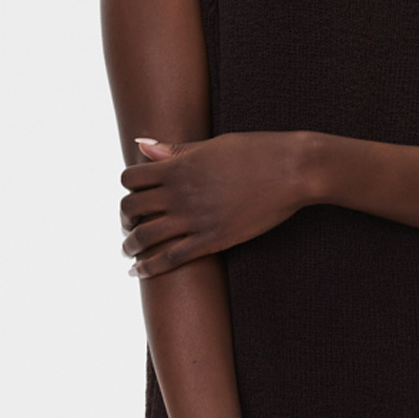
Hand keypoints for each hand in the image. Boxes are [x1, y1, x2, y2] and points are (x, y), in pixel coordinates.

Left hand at [121, 133, 314, 276]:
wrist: (292, 170)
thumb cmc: (257, 151)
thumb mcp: (212, 145)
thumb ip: (174, 150)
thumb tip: (141, 145)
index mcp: (178, 166)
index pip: (131, 178)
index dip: (128, 187)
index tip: (134, 195)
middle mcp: (179, 192)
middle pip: (132, 207)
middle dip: (126, 217)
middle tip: (129, 225)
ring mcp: (194, 218)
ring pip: (144, 236)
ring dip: (130, 245)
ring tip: (128, 250)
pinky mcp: (212, 240)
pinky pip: (170, 259)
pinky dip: (148, 267)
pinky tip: (137, 272)